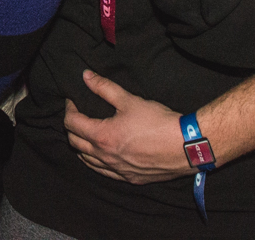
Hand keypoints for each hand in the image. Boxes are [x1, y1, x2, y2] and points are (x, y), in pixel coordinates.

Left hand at [64, 70, 188, 184]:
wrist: (186, 146)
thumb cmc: (158, 122)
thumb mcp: (129, 100)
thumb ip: (104, 87)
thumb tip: (86, 76)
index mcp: (102, 136)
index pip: (72, 123)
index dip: (69, 109)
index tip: (72, 101)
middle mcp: (106, 157)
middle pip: (75, 143)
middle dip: (72, 127)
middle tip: (77, 115)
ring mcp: (117, 170)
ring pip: (87, 161)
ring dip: (81, 146)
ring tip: (85, 133)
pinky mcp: (130, 178)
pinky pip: (104, 173)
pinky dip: (96, 162)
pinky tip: (100, 156)